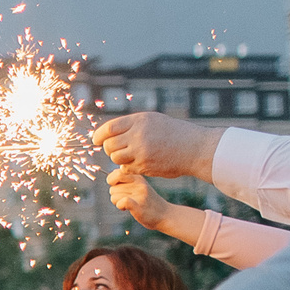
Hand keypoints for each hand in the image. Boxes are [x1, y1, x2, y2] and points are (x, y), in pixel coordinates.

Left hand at [93, 111, 216, 180]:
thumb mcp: (153, 121)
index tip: (95, 141)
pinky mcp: (144, 165)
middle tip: (116, 149)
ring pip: (115, 158)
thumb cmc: (173, 133)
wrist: (194, 148)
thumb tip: (107, 133)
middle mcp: (138, 135)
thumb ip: (132, 125)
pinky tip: (139, 162)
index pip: (109, 128)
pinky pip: (126, 168)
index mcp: (139, 120)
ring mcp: (141, 151)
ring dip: (118, 158)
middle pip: (109, 145)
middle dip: (109, 149)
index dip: (99, 136)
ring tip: (129, 155)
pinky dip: (128, 167)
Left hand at [107, 165, 172, 231]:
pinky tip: (126, 209)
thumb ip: (127, 180)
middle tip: (125, 200)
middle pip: (112, 187)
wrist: (164, 215)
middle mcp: (139, 183)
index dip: (112, 182)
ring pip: (114, 196)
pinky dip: (120, 206)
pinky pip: (121, 202)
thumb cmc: (147, 201)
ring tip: (129, 204)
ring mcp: (140, 194)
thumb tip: (110, 177)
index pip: (116, 173)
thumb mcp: (139, 186)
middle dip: (115, 195)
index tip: (118, 188)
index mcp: (138, 177)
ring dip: (117, 203)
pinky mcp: (139, 205)